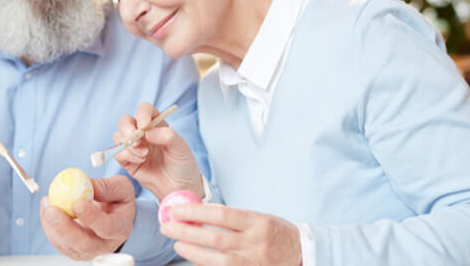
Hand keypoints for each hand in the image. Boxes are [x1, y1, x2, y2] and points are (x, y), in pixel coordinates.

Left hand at [40, 175, 135, 259]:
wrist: (111, 214)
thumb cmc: (117, 200)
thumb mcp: (121, 187)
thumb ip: (108, 187)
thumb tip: (90, 186)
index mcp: (120, 228)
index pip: (107, 228)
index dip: (92, 218)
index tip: (77, 204)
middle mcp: (104, 244)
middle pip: (84, 245)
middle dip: (65, 228)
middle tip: (52, 211)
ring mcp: (88, 250)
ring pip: (67, 245)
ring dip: (52, 226)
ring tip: (47, 203)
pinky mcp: (73, 249)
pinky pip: (57, 242)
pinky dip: (48, 225)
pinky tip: (46, 207)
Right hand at [114, 102, 203, 199]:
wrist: (179, 188)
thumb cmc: (183, 165)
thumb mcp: (181, 149)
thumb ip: (168, 137)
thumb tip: (148, 131)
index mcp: (157, 125)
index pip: (145, 110)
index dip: (142, 113)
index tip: (145, 125)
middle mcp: (143, 133)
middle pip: (126, 121)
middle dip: (128, 128)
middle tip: (138, 141)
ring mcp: (134, 147)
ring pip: (119, 136)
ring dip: (128, 144)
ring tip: (144, 155)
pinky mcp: (127, 161)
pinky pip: (117, 152)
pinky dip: (126, 155)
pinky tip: (140, 161)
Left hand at [160, 204, 301, 265]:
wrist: (302, 255)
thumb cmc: (277, 234)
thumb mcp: (260, 219)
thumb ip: (234, 219)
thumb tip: (200, 214)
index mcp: (258, 222)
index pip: (222, 214)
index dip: (196, 211)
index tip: (177, 209)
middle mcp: (255, 242)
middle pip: (214, 237)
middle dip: (187, 231)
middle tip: (167, 225)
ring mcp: (251, 261)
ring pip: (216, 258)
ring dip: (192, 250)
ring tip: (176, 243)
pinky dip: (205, 265)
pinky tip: (193, 259)